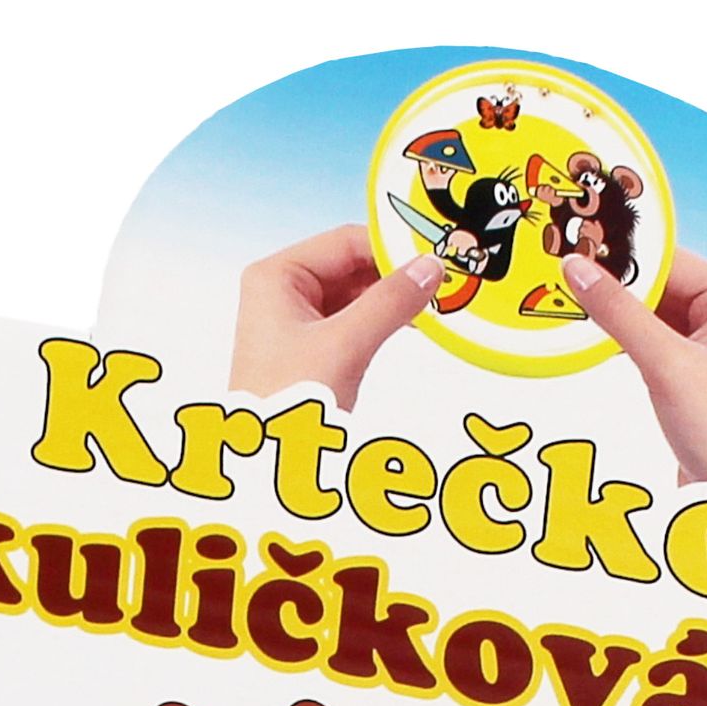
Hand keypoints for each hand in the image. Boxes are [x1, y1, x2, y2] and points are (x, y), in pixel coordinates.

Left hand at [231, 227, 445, 408]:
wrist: (265, 463)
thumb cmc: (284, 407)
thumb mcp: (344, 347)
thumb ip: (389, 303)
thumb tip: (429, 269)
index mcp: (276, 278)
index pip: (344, 242)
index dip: (391, 247)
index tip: (434, 253)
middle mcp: (282, 292)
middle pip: (352, 265)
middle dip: (395, 274)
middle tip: (442, 277)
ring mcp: (296, 321)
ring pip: (357, 294)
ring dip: (393, 299)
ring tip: (434, 301)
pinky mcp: (311, 348)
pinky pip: (355, 320)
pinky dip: (384, 320)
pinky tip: (414, 323)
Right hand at [560, 251, 706, 495]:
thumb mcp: (665, 363)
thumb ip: (619, 314)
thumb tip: (578, 270)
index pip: (673, 262)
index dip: (626, 257)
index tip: (579, 252)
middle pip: (664, 289)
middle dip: (619, 289)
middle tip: (567, 281)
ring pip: (657, 320)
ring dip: (620, 319)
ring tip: (575, 310)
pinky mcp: (698, 385)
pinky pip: (657, 350)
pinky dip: (628, 346)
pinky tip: (599, 345)